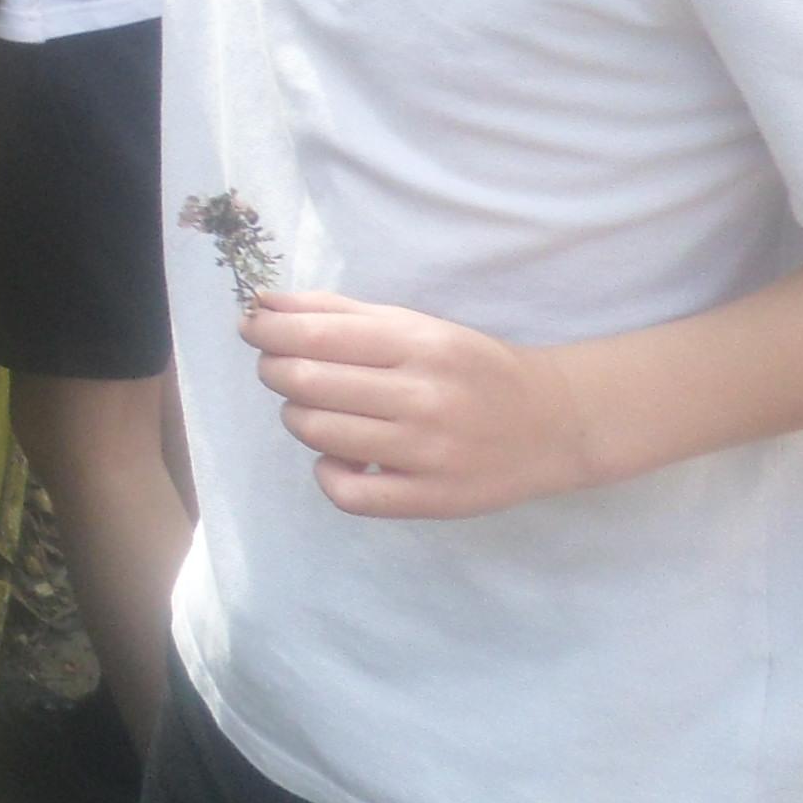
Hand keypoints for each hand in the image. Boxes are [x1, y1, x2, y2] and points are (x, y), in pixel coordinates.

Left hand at [242, 289, 601, 518]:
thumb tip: (264, 303)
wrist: (551, 423)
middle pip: (307, 383)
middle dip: (274, 371)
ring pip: (319, 434)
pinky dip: (326, 474)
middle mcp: (423, 396)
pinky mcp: (431, 499)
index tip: (251, 328)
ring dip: (298, 417)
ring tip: (316, 409)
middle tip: (277, 368)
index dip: (268, 331)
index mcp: (419, 343)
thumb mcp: (414, 324)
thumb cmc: (470, 366)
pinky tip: (338, 458)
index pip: (317, 335)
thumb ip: (337, 312)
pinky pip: (348, 493)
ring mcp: (427, 452)